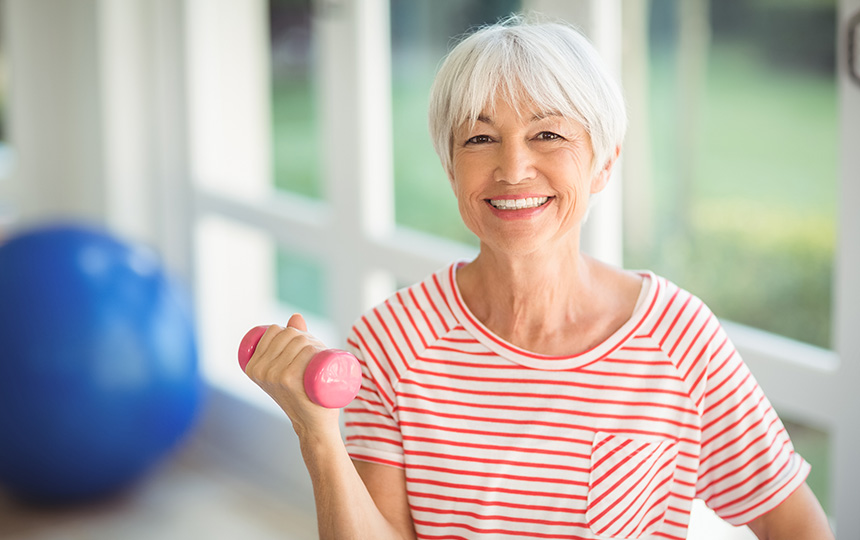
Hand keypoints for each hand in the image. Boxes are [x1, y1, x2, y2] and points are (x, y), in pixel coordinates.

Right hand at [242, 314, 341, 438]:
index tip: (304, 346)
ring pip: (300, 340)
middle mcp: (260, 370)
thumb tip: (295, 317)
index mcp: (252, 367)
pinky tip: (318, 355)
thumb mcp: (290, 368)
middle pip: (288, 334)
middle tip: (317, 354)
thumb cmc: (303, 394)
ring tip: (320, 359)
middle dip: (307, 337)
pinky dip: (315, 348)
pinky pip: (305, 351)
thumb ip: (291, 342)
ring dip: (316, 343)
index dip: (292, 331)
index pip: (274, 330)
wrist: (312, 424)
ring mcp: (274, 374)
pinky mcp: (289, 379)